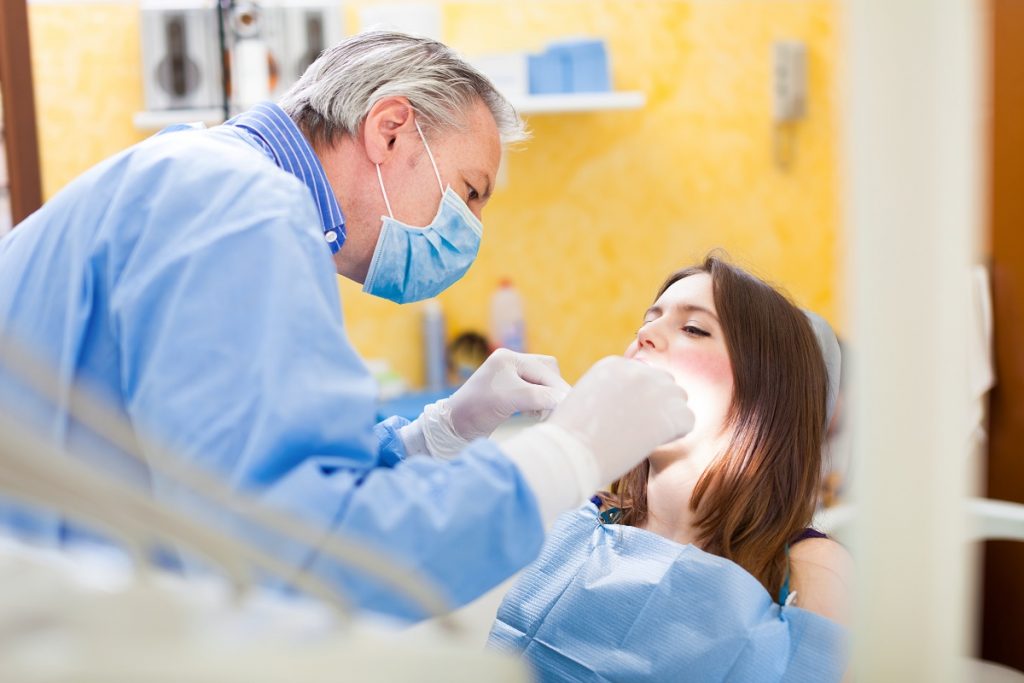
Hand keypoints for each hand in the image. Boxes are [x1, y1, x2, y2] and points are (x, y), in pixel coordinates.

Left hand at [404, 349, 570, 459]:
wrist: (454, 426)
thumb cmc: (477, 410)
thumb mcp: (510, 400)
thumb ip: (539, 397)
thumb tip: (566, 399)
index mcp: (508, 358)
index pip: (545, 369)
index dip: (558, 388)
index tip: (569, 407)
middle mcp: (510, 363)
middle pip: (547, 372)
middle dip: (554, 390)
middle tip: (559, 410)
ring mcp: (510, 376)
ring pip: (543, 382)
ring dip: (549, 397)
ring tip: (546, 414)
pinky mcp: (509, 391)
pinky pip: (535, 391)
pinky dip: (540, 402)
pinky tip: (536, 414)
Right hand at [547, 356, 693, 484]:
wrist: (570, 452)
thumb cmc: (571, 435)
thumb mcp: (584, 399)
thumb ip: (609, 392)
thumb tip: (630, 403)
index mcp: (614, 365)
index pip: (644, 376)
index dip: (640, 398)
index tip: (625, 417)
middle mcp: (638, 370)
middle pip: (665, 382)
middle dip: (658, 405)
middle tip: (640, 429)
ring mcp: (657, 390)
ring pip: (679, 400)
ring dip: (668, 418)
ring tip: (645, 437)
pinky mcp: (671, 413)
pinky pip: (687, 420)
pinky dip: (675, 434)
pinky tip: (654, 444)